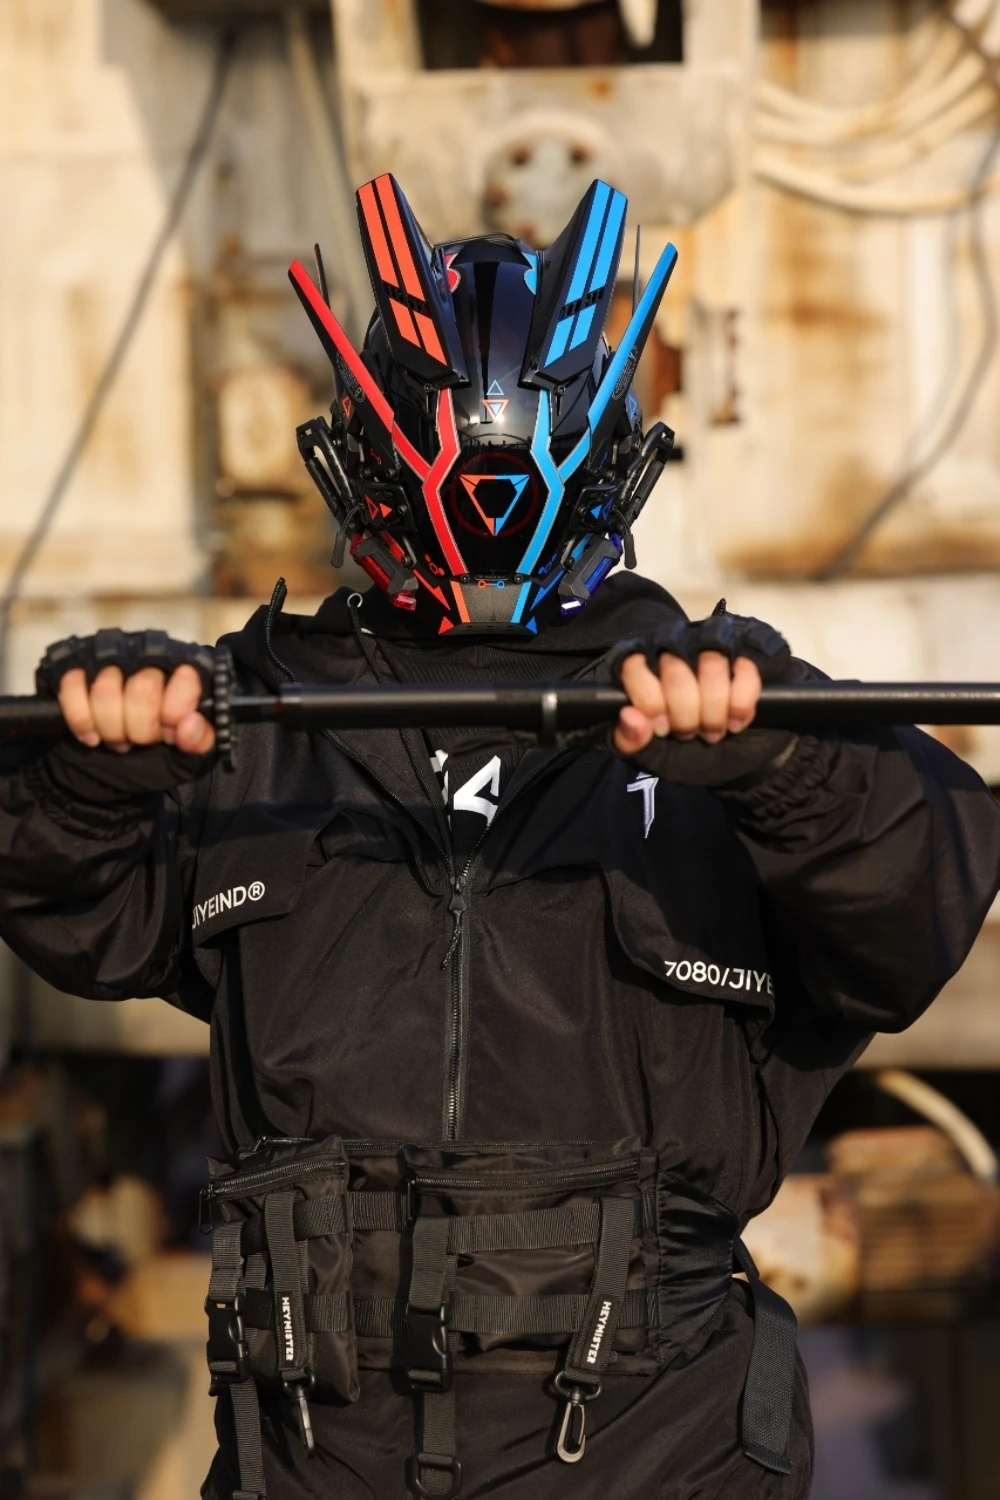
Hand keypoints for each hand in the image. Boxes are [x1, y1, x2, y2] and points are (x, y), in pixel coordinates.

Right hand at [58, 663, 215, 754]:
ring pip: (106, 690)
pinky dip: (80, 719)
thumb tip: (188, 727)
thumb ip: (200, 739)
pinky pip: (71, 686)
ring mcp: (110, 657)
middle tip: (139, 742)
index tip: (168, 733)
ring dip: (110, 728)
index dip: (175, 711)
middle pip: (142, 688)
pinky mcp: (76, 666)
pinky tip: (91, 737)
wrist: (116, 752)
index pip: (185, 678)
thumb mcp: (189, 750)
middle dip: (139, 729)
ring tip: (118, 740)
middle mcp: (149, 656)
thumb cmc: (159, 744)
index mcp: (184, 672)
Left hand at [613, 651, 761, 756]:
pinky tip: (738, 721)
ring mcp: (715, 642)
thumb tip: (629, 715)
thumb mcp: (654, 755)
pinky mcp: (752, 650)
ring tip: (716, 729)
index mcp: (646, 667)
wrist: (742, 759)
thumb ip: (629, 740)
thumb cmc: (692, 751)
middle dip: (686, 715)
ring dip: (715, 710)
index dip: (650, 701)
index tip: (662, 727)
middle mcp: (677, 646)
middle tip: (692, 733)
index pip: (635, 665)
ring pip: (712, 664)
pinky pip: (747, 668)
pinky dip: (742, 704)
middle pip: (675, 668)